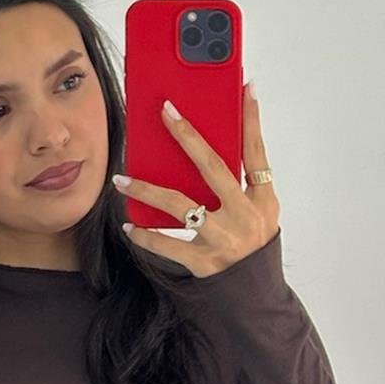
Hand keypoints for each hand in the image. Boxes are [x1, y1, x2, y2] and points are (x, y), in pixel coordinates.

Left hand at [114, 83, 279, 277]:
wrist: (254, 297)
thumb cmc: (251, 246)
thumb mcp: (258, 213)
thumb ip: (240, 184)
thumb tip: (210, 147)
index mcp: (262, 201)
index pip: (257, 153)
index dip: (252, 120)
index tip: (245, 87)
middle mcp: (244, 217)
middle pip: (213, 167)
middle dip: (188, 136)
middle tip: (166, 111)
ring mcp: (223, 240)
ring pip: (180, 206)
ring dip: (147, 189)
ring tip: (122, 179)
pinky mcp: (203, 262)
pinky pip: (167, 244)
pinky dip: (145, 235)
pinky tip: (129, 224)